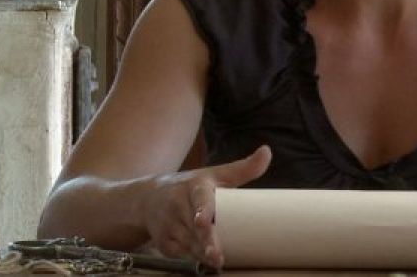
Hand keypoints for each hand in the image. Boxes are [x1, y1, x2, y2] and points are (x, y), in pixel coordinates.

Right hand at [141, 145, 271, 267]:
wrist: (149, 197)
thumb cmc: (192, 186)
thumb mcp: (215, 174)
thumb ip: (243, 168)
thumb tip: (267, 151)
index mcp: (194, 186)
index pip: (199, 199)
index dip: (202, 210)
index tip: (203, 221)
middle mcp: (177, 204)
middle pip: (194, 228)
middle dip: (205, 242)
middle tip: (217, 257)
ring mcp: (168, 224)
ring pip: (187, 243)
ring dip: (200, 254)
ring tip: (216, 262)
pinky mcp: (163, 241)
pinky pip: (179, 254)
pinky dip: (191, 259)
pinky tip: (202, 264)